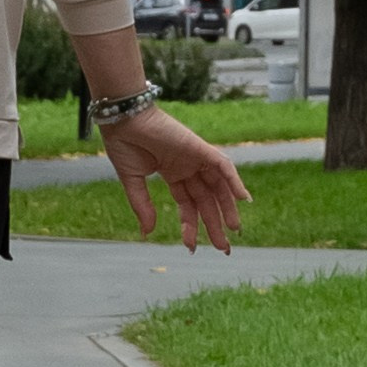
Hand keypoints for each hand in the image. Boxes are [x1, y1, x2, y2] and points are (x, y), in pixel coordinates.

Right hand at [99, 105, 248, 252]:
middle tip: (224, 248)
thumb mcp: (132, 181)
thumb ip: (143, 206)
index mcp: (172, 173)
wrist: (123, 119)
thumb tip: (148, 233)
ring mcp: (195, 158)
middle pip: (206, 200)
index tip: (191, 247)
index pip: (187, 205)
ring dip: (228, 208)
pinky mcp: (199, 148)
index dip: (190, 226)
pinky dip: (235, 181)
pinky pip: (223, 166)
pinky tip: (243, 199)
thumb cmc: (124, 144)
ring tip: (234, 231)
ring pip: (218, 186)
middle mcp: (187, 167)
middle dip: (215, 224)